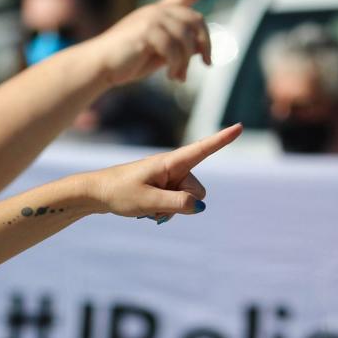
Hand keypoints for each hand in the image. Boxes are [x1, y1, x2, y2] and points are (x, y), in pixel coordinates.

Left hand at [78, 123, 241, 219]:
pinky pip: (176, 204)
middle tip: (155, 205)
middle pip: (197, 190)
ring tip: (148, 207)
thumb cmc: (120, 192)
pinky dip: (166, 210)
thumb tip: (201, 206)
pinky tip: (148, 210)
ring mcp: (168, 178)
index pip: (201, 149)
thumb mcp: (148, 201)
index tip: (240, 126)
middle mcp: (172, 168)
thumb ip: (176, 204)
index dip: (222, 139)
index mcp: (170, 162)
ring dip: (173, 209)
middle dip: (184, 203)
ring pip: (187, 200)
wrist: (96, 193)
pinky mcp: (163, 188)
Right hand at [86, 0, 227, 84]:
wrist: (100, 66)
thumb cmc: (127, 62)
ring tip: (179, 77)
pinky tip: (172, 76)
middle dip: (206, 42)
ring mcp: (151, 19)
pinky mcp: (146, 31)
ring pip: (187, 38)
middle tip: (208, 63)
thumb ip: (179, 48)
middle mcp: (156, 11)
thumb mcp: (159, 54)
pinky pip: (174, 49)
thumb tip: (203, 49)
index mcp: (159, 13)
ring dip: (187, 61)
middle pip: (196, 19)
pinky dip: (177, 66)